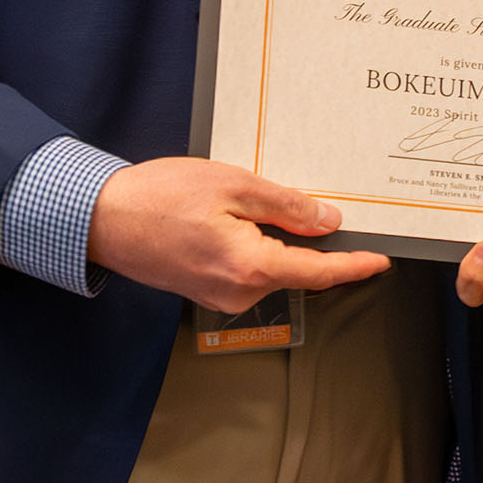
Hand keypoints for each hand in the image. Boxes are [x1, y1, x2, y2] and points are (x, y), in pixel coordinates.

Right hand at [86, 157, 389, 306]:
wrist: (102, 220)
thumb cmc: (160, 198)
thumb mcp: (233, 185)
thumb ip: (286, 206)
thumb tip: (327, 221)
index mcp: (251, 267)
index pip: (319, 273)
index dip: (354, 266)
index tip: (380, 261)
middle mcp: (239, 292)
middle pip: (296, 269)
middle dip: (311, 241)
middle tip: (319, 203)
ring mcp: (221, 297)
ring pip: (270, 268)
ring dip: (277, 240)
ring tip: (252, 200)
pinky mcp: (206, 291)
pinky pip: (247, 269)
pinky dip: (255, 246)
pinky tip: (236, 217)